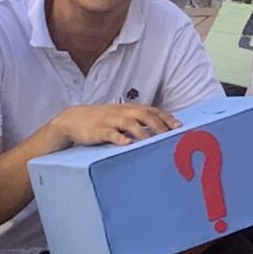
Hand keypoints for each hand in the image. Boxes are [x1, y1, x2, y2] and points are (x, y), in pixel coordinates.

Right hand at [53, 102, 175, 149]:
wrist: (73, 119)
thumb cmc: (103, 120)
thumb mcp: (121, 116)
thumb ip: (139, 120)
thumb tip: (161, 129)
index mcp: (129, 109)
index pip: (152, 110)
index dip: (166, 117)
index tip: (179, 126)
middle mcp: (122, 112)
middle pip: (144, 115)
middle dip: (159, 124)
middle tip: (170, 135)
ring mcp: (110, 121)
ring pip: (129, 123)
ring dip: (142, 132)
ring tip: (153, 141)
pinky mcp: (98, 131)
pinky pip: (110, 134)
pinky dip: (119, 138)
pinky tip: (127, 144)